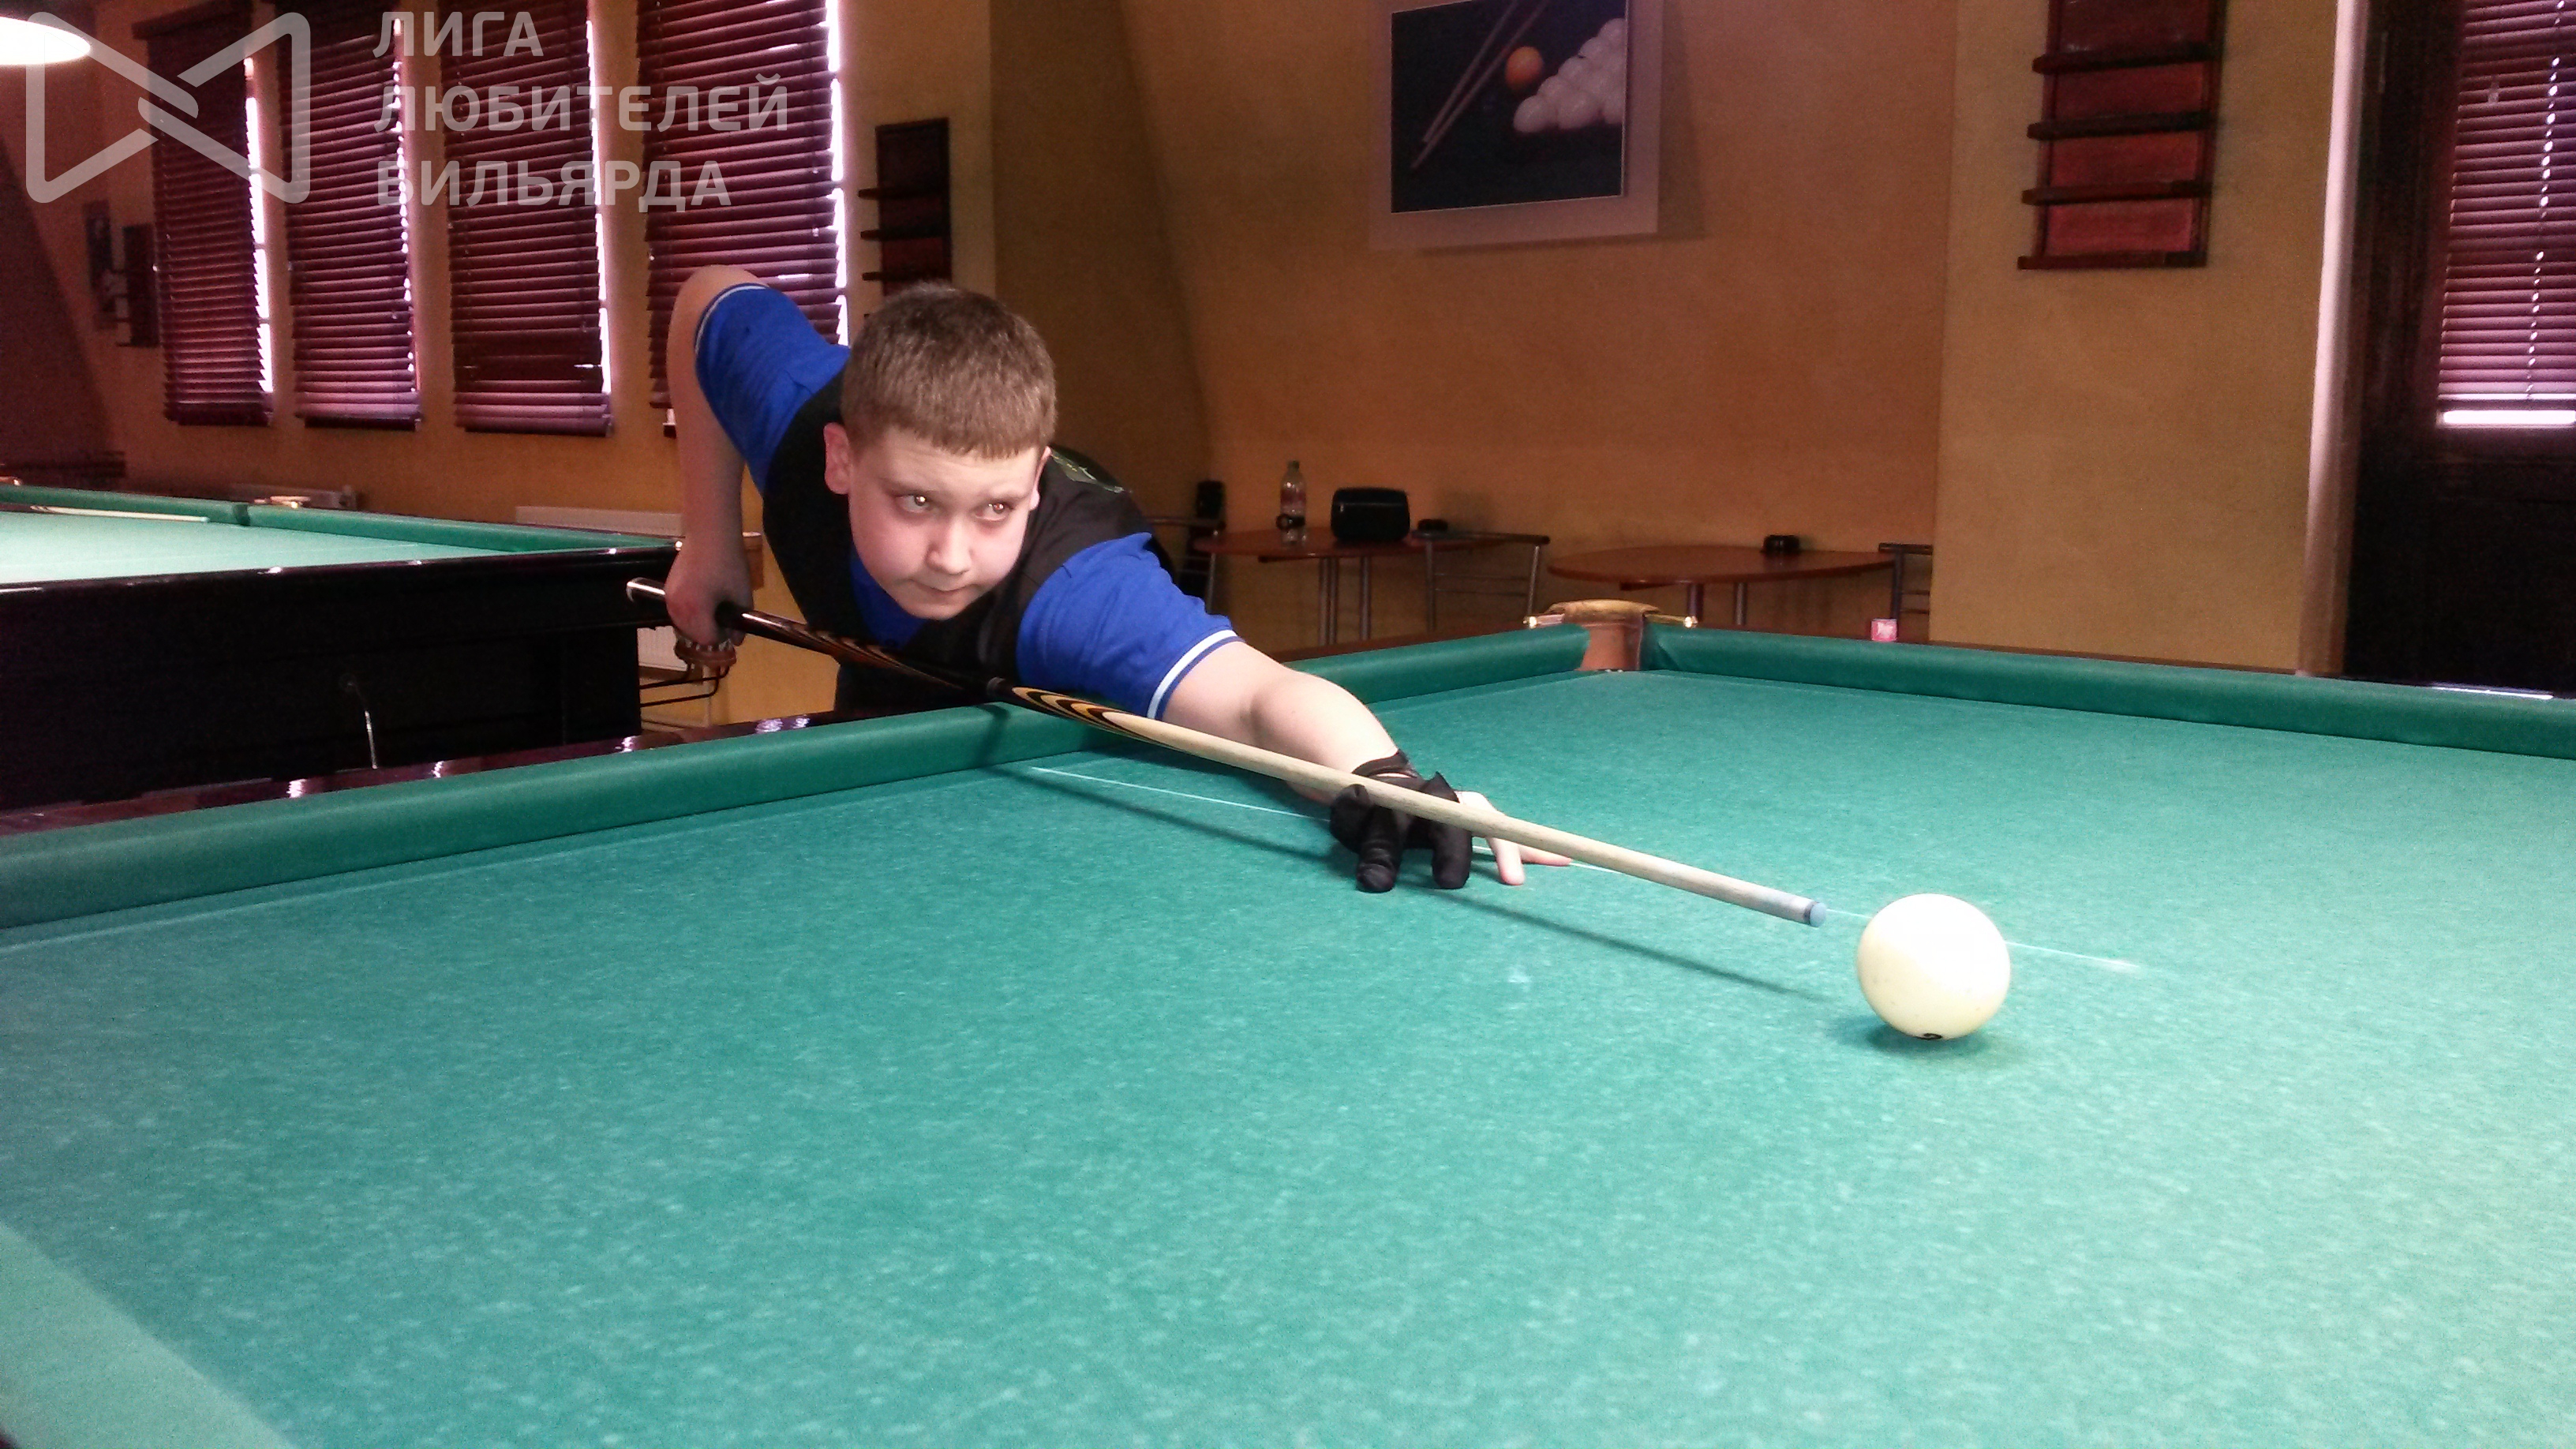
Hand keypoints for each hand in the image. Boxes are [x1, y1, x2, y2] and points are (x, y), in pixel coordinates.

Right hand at [663, 535, 751, 677]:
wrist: (709, 535)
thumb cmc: (729, 563)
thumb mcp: (741, 595)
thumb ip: (739, 622)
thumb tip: (737, 640)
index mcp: (695, 610)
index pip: (707, 639)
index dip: (723, 635)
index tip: (732, 623)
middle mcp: (677, 608)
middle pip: (694, 635)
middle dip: (710, 630)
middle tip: (724, 615)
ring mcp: (669, 599)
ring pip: (684, 625)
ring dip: (699, 623)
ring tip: (714, 607)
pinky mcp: (667, 590)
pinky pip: (678, 612)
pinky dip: (690, 613)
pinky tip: (702, 599)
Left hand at [1327, 752, 1570, 891]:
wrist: (1382, 786)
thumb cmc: (1372, 808)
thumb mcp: (1358, 823)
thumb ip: (1368, 844)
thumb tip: (1376, 884)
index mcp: (1431, 797)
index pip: (1448, 821)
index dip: (1455, 850)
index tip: (1454, 880)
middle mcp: (1458, 801)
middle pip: (1487, 822)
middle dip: (1503, 850)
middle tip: (1514, 883)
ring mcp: (1471, 812)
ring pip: (1502, 827)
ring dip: (1527, 847)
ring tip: (1562, 860)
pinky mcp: (1477, 826)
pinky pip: (1506, 835)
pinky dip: (1530, 848)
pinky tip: (1560, 858)